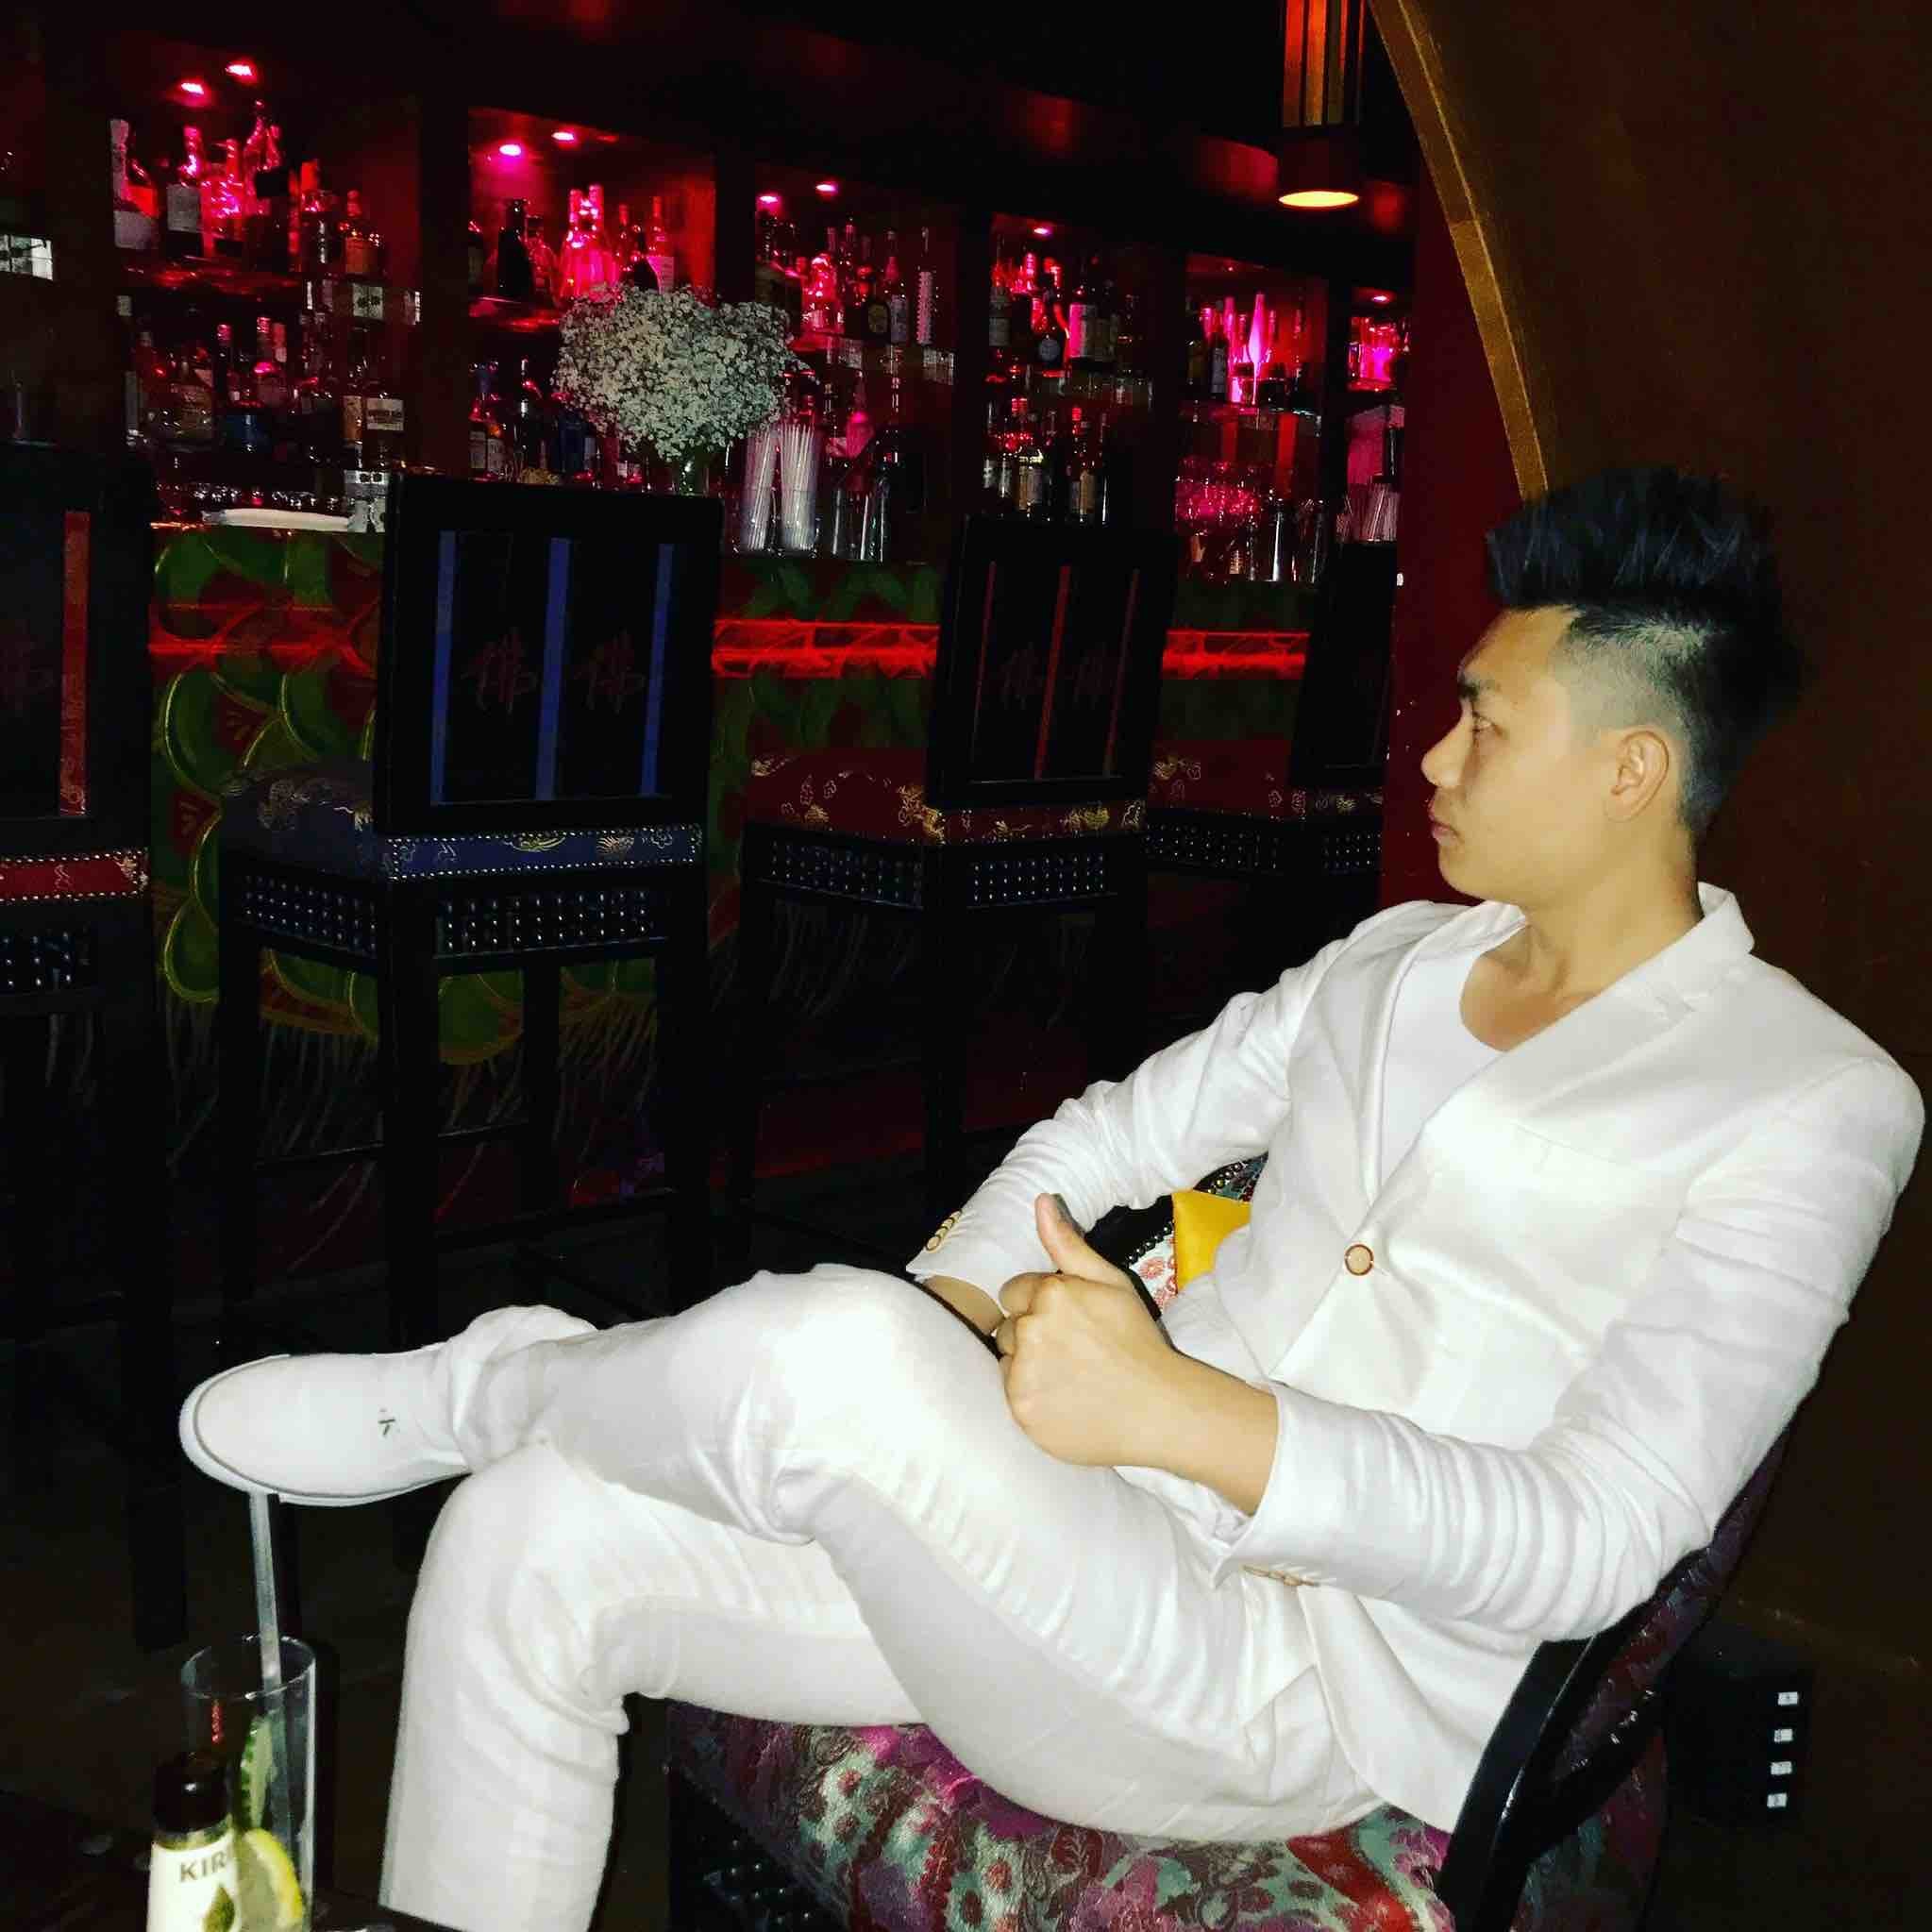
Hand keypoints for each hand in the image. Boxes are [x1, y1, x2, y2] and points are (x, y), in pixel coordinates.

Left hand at [995, 1194, 1178, 1467]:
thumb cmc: (1137, 1341)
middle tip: (1072, 1351)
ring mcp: (1022, 1372)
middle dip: (1032, 1332)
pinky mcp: (1021, 1408)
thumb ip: (1068, 1243)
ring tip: (1068, 1375)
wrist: (1158, 1409)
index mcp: (1050, 1293)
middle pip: (1008, 1326)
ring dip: (1027, 1363)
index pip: (1014, 1291)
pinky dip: (1031, 1394)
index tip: (1070, 1323)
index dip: (1041, 1305)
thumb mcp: (1111, 1282)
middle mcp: (1030, 1329)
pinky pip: (1010, 1392)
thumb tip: (1041, 1200)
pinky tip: (1063, 1399)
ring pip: (1007, 1358)